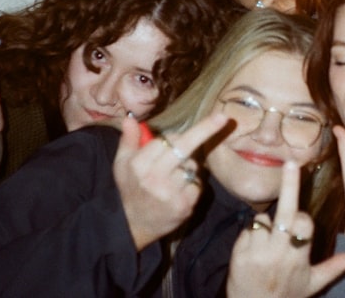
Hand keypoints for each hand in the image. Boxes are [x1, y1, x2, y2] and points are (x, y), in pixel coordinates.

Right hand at [114, 113, 230, 249]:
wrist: (133, 226)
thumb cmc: (130, 189)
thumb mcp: (122, 164)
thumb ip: (129, 139)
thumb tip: (130, 118)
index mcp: (139, 164)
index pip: (166, 140)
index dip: (174, 137)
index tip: (176, 138)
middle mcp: (154, 177)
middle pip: (185, 146)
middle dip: (205, 129)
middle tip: (223, 117)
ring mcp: (170, 193)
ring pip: (192, 166)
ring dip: (189, 166)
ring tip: (173, 177)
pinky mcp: (184, 205)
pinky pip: (197, 184)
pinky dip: (192, 184)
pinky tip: (180, 191)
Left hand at [227, 161, 344, 297]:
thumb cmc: (287, 295)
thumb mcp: (313, 283)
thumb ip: (335, 267)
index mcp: (299, 257)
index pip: (304, 222)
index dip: (303, 219)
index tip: (302, 223)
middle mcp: (279, 252)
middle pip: (285, 212)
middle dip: (289, 186)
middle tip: (291, 163)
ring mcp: (257, 251)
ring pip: (263, 219)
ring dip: (266, 225)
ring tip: (268, 245)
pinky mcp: (239, 252)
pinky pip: (248, 229)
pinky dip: (252, 235)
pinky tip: (255, 251)